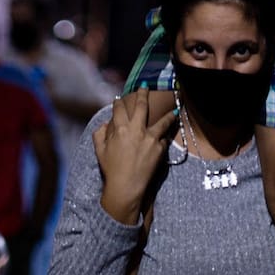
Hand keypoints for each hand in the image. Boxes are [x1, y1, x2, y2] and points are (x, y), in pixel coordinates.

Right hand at [94, 89, 176, 223]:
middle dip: (143, 94)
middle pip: (142, 106)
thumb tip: (105, 124)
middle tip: (145, 87)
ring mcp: (150, 139)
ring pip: (162, 121)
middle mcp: (136, 130)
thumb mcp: (99, 151)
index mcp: (120, 129)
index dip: (118, 103)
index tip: (119, 99)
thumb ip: (99, 134)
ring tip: (175, 110)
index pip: (119, 110)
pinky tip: (171, 134)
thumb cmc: (111, 170)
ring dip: (169, 114)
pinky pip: (163, 139)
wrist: (126, 187)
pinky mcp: (159, 149)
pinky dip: (165, 137)